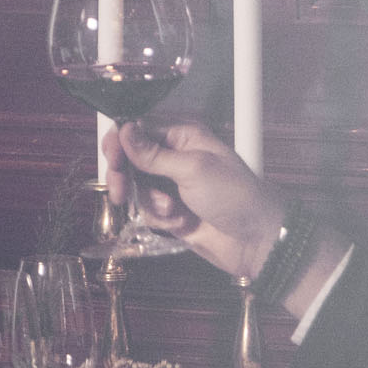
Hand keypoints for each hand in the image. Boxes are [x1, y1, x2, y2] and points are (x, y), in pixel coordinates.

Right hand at [105, 120, 286, 277]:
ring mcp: (173, 185)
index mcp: (183, 136)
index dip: (120, 141)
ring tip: (171, 210)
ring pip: (137, 187)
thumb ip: (152, 153)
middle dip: (125, 176)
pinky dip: (160, 219)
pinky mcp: (172, 211)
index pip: (139, 128)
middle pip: (130, 158)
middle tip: (121, 191)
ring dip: (149, 201)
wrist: (255, 239)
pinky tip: (180, 222)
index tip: (112, 158)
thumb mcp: (192, 168)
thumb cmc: (235, 196)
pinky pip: (147, 211)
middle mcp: (175, 157)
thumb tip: (124, 130)